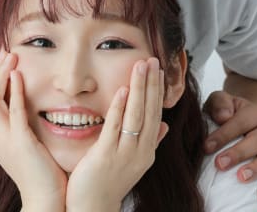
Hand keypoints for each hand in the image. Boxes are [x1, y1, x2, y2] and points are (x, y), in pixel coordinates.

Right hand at [0, 49, 66, 211]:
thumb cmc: (39, 170)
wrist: (45, 199)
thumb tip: (23, 101)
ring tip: (10, 57)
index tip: (0, 60)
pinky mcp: (21, 143)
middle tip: (4, 52)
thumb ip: (19, 123)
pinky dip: (14, 91)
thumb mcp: (24, 143)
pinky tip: (17, 75)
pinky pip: (14, 112)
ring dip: (0, 76)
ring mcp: (6, 140)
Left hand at [66, 58, 167, 211]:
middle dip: (151, 83)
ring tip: (141, 66)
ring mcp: (125, 153)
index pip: (155, 113)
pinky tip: (123, 90)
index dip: (157, 90)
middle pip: (149, 110)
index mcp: (147, 150)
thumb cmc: (110, 182)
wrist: (92, 208)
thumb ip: (151, 141)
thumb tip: (164, 125)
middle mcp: (140, 151)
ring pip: (136, 115)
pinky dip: (120, 108)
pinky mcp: (106, 155)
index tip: (159, 70)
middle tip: (152, 59)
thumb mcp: (135, 162)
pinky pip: (115, 127)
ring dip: (139, 89)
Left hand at [203, 90, 256, 202]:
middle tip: (220, 164)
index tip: (206, 146)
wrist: (242, 118)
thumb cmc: (226, 110)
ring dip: (256, 170)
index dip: (224, 134)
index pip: (241, 122)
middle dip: (238, 153)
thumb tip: (223, 117)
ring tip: (240, 178)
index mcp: (255, 112)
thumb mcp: (220, 100)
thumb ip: (220, 103)